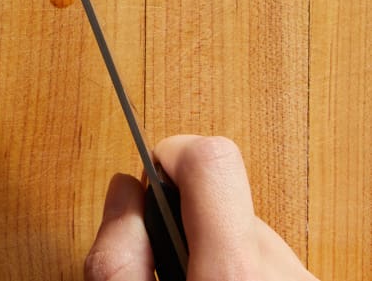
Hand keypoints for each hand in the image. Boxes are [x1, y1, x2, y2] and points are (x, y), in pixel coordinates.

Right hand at [84, 134, 318, 280]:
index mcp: (234, 273)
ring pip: (245, 232)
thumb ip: (118, 257)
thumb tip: (124, 189)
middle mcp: (281, 271)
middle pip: (222, 198)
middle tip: (163, 268)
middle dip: (185, 220)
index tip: (152, 178)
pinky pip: (268, 259)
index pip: (211, 157)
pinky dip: (240, 270)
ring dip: (213, 252)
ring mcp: (303, 280)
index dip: (171, 154)